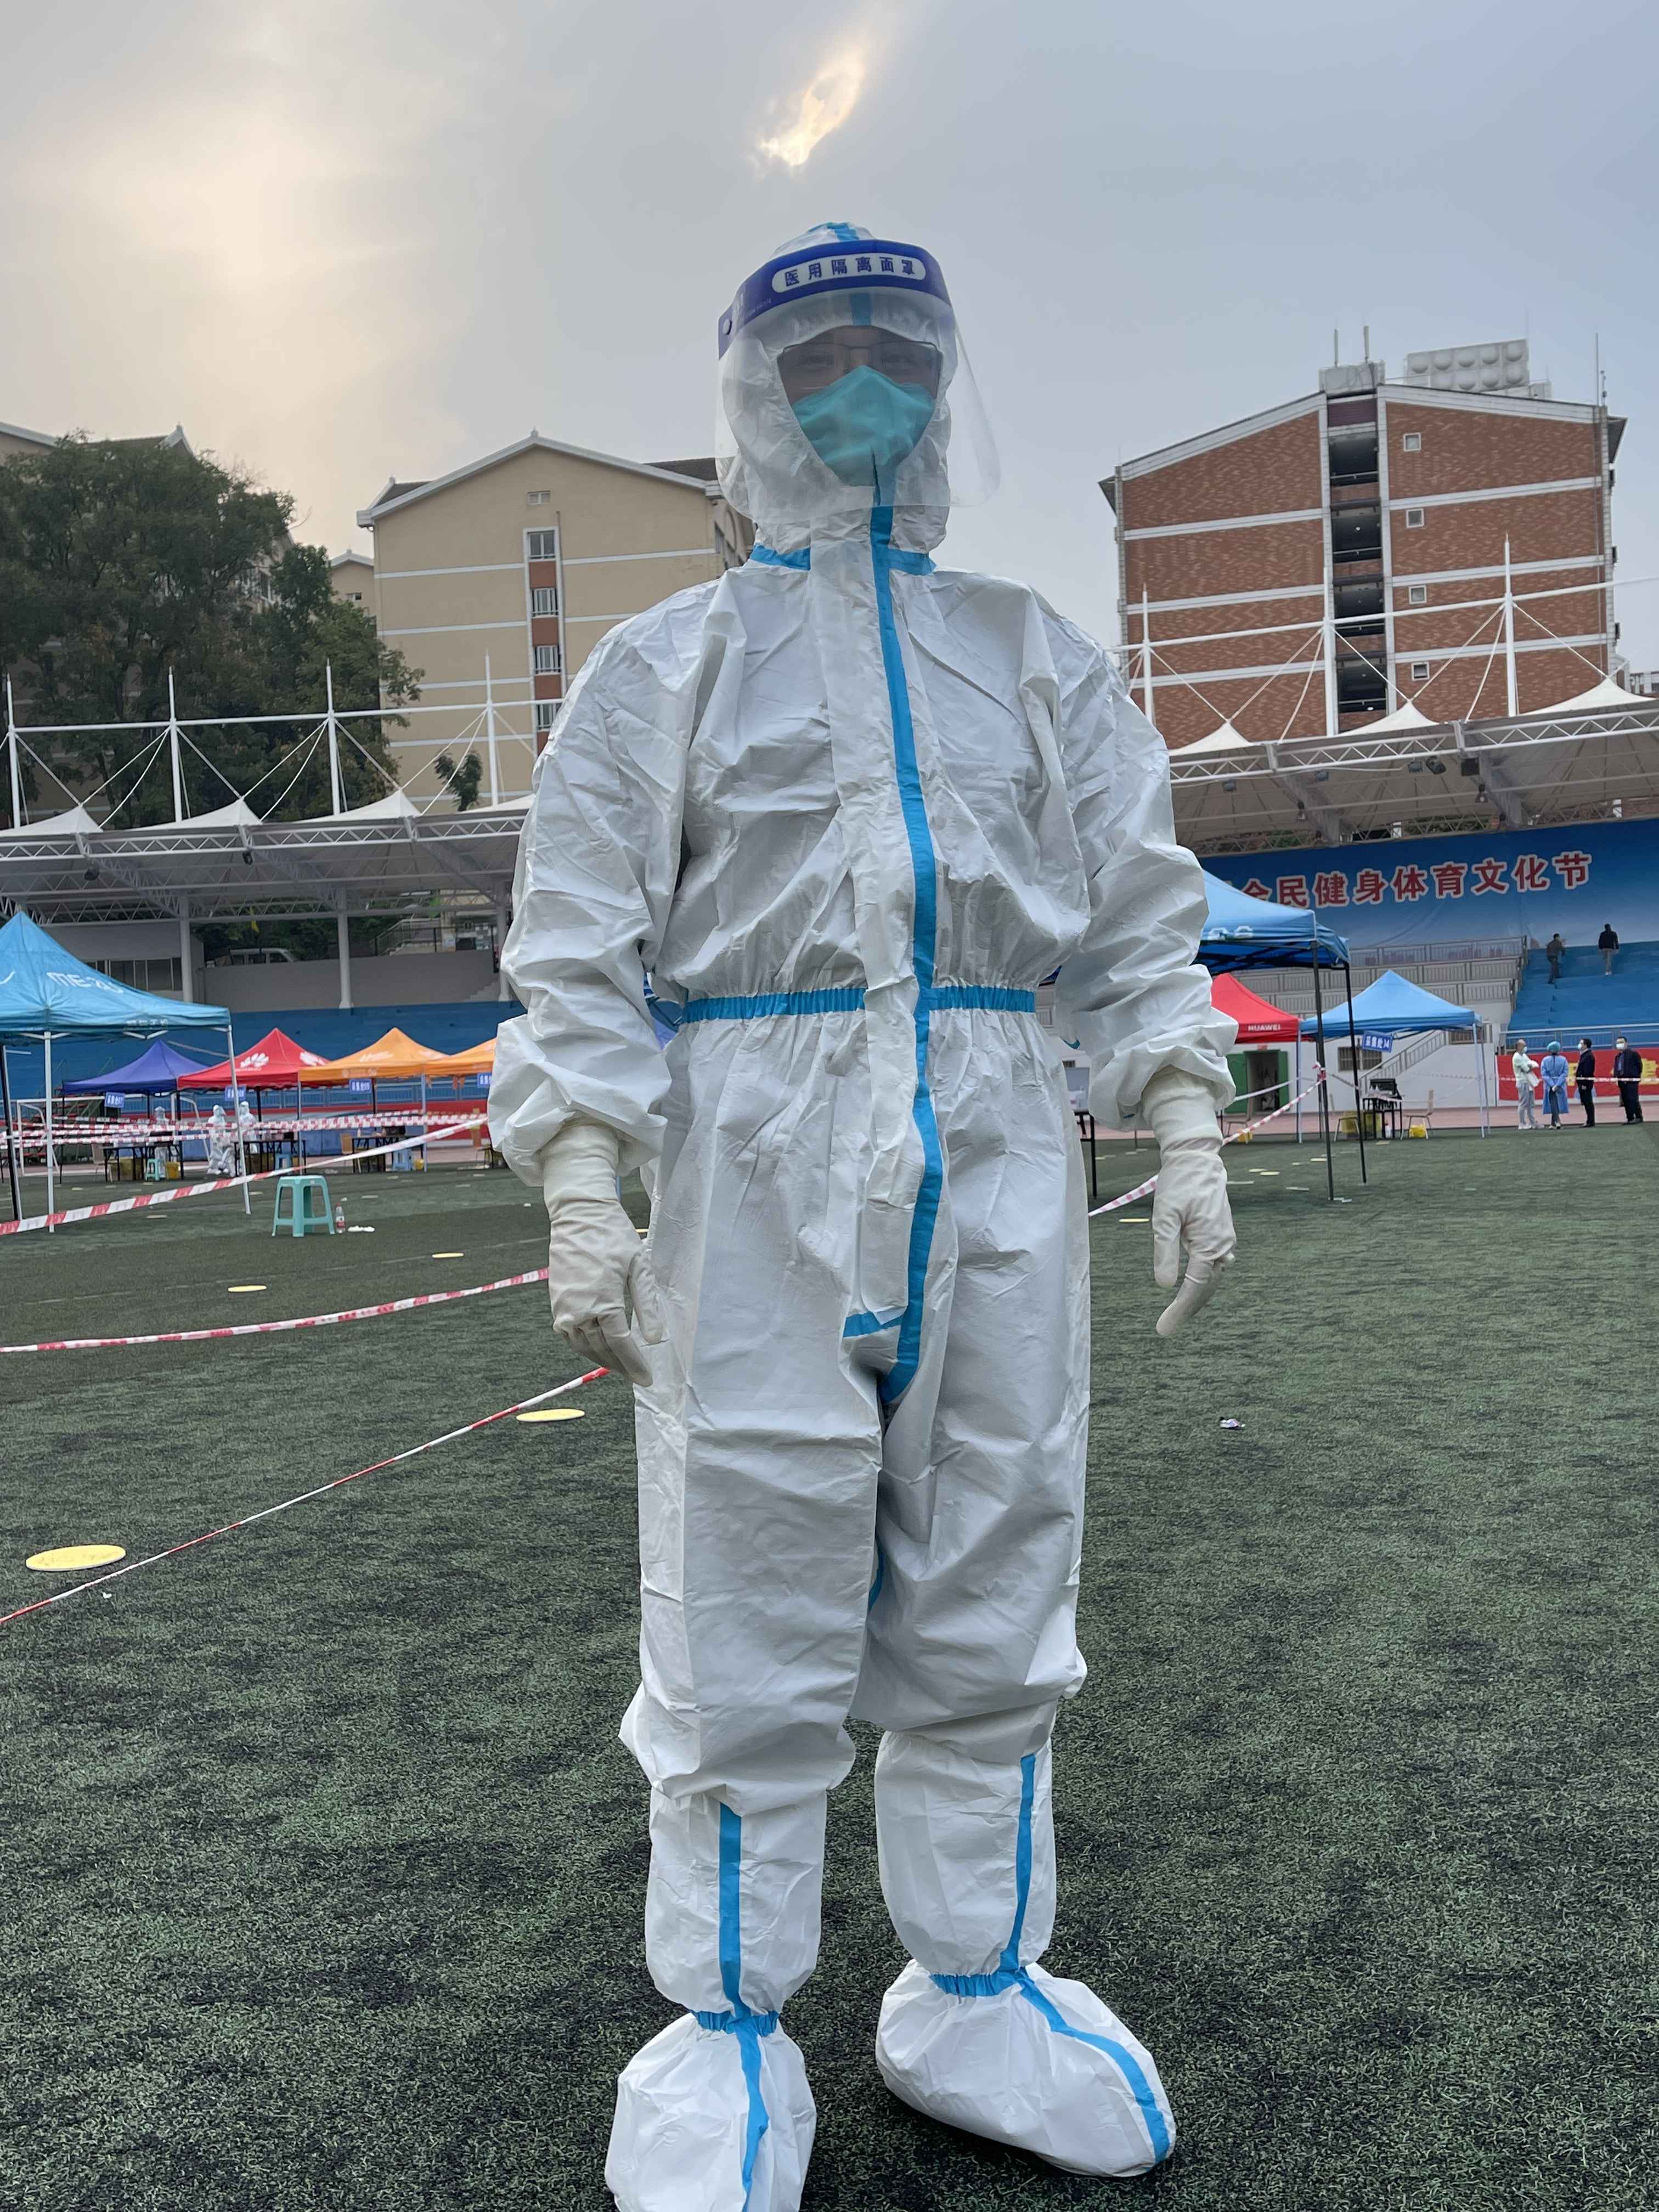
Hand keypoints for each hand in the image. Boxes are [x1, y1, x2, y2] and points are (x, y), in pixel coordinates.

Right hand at [540, 1120, 665, 1384]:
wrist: (579, 1215)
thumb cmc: (614, 1237)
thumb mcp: (640, 1267)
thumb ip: (648, 1305)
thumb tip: (655, 1340)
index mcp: (603, 1302)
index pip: (621, 1345)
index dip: (635, 1365)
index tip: (647, 1379)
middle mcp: (580, 1311)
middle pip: (602, 1350)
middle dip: (621, 1366)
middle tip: (637, 1376)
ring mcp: (564, 1309)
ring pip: (583, 1347)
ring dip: (602, 1359)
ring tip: (621, 1365)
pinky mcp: (556, 1304)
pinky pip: (569, 1336)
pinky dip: (584, 1346)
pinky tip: (597, 1346)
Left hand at [1140, 1067, 1236, 1337]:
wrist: (1197, 1160)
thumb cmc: (1178, 1184)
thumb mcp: (1164, 1215)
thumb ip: (1165, 1250)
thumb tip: (1165, 1286)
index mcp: (1210, 1244)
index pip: (1194, 1287)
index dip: (1179, 1310)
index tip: (1163, 1329)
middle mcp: (1222, 1246)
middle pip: (1205, 1288)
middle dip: (1186, 1310)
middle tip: (1164, 1330)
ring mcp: (1224, 1241)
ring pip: (1210, 1279)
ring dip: (1194, 1298)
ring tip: (1174, 1317)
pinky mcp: (1220, 1236)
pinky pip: (1212, 1267)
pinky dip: (1200, 1282)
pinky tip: (1188, 1291)